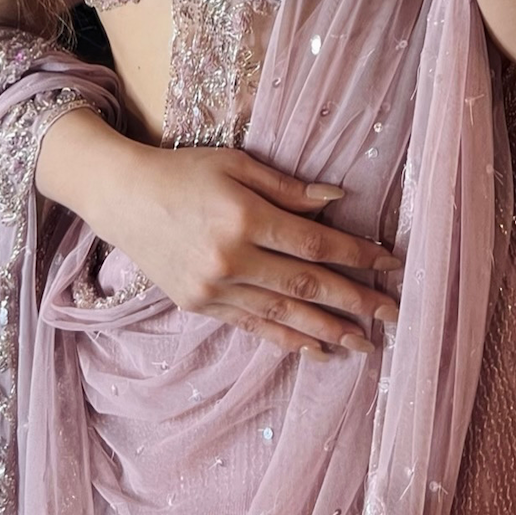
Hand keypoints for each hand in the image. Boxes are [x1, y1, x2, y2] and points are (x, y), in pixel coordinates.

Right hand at [91, 135, 401, 357]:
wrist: (121, 197)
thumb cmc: (183, 170)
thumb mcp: (237, 164)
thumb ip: (289, 187)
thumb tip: (339, 200)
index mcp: (245, 217)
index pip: (316, 243)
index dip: (358, 256)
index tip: (391, 264)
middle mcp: (232, 259)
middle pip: (307, 285)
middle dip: (356, 302)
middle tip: (394, 316)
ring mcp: (214, 288)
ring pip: (284, 314)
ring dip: (328, 332)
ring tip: (365, 345)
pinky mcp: (200, 305)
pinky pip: (253, 326)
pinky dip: (287, 339)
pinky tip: (315, 350)